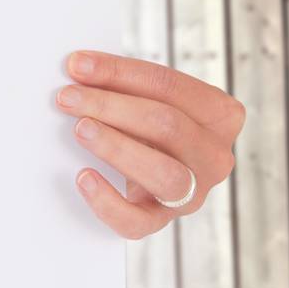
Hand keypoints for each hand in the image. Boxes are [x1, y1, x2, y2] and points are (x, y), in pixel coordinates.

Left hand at [55, 50, 244, 238]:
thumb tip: (79, 67)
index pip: (170, 86)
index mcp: (220, 114)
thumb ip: (126, 86)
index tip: (78, 65)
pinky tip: (83, 178)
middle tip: (68, 98)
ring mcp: (193, 194)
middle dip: (111, 107)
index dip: (121, 73)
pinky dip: (107, 201)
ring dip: (116, 147)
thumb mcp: (149, 102)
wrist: (151, 178)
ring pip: (163, 173)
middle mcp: (214, 156)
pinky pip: (137, 222)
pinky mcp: (162, 222)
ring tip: (80, 129)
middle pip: (167, 126)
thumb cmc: (148, 130)